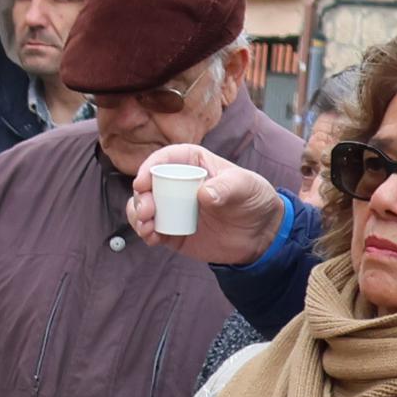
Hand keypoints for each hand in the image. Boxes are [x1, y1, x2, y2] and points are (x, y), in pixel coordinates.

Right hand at [126, 144, 287, 265]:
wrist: (260, 235)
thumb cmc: (254, 200)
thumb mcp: (247, 187)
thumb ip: (227, 187)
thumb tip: (203, 194)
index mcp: (193, 164)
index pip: (166, 159)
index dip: (150, 167)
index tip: (142, 181)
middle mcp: (177, 184)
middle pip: (148, 184)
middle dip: (140, 196)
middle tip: (146, 210)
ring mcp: (172, 208)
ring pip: (143, 207)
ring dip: (137, 216)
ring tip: (146, 227)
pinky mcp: (171, 230)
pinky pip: (150, 229)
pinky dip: (145, 233)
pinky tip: (151, 238)